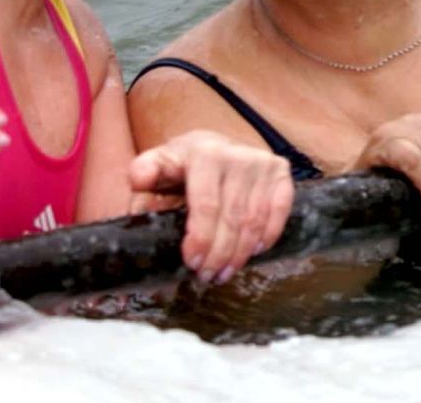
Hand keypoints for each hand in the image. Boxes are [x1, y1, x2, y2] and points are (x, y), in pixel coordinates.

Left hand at [128, 130, 293, 283]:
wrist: (217, 144)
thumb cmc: (184, 163)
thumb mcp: (159, 163)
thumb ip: (144, 173)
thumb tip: (140, 187)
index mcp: (204, 153)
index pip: (206, 205)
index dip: (201, 239)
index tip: (192, 263)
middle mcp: (237, 155)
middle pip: (232, 218)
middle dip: (219, 255)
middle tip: (207, 276)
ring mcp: (263, 162)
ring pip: (255, 220)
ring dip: (240, 254)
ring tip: (225, 273)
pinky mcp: (280, 171)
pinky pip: (279, 211)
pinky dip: (268, 236)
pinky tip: (254, 252)